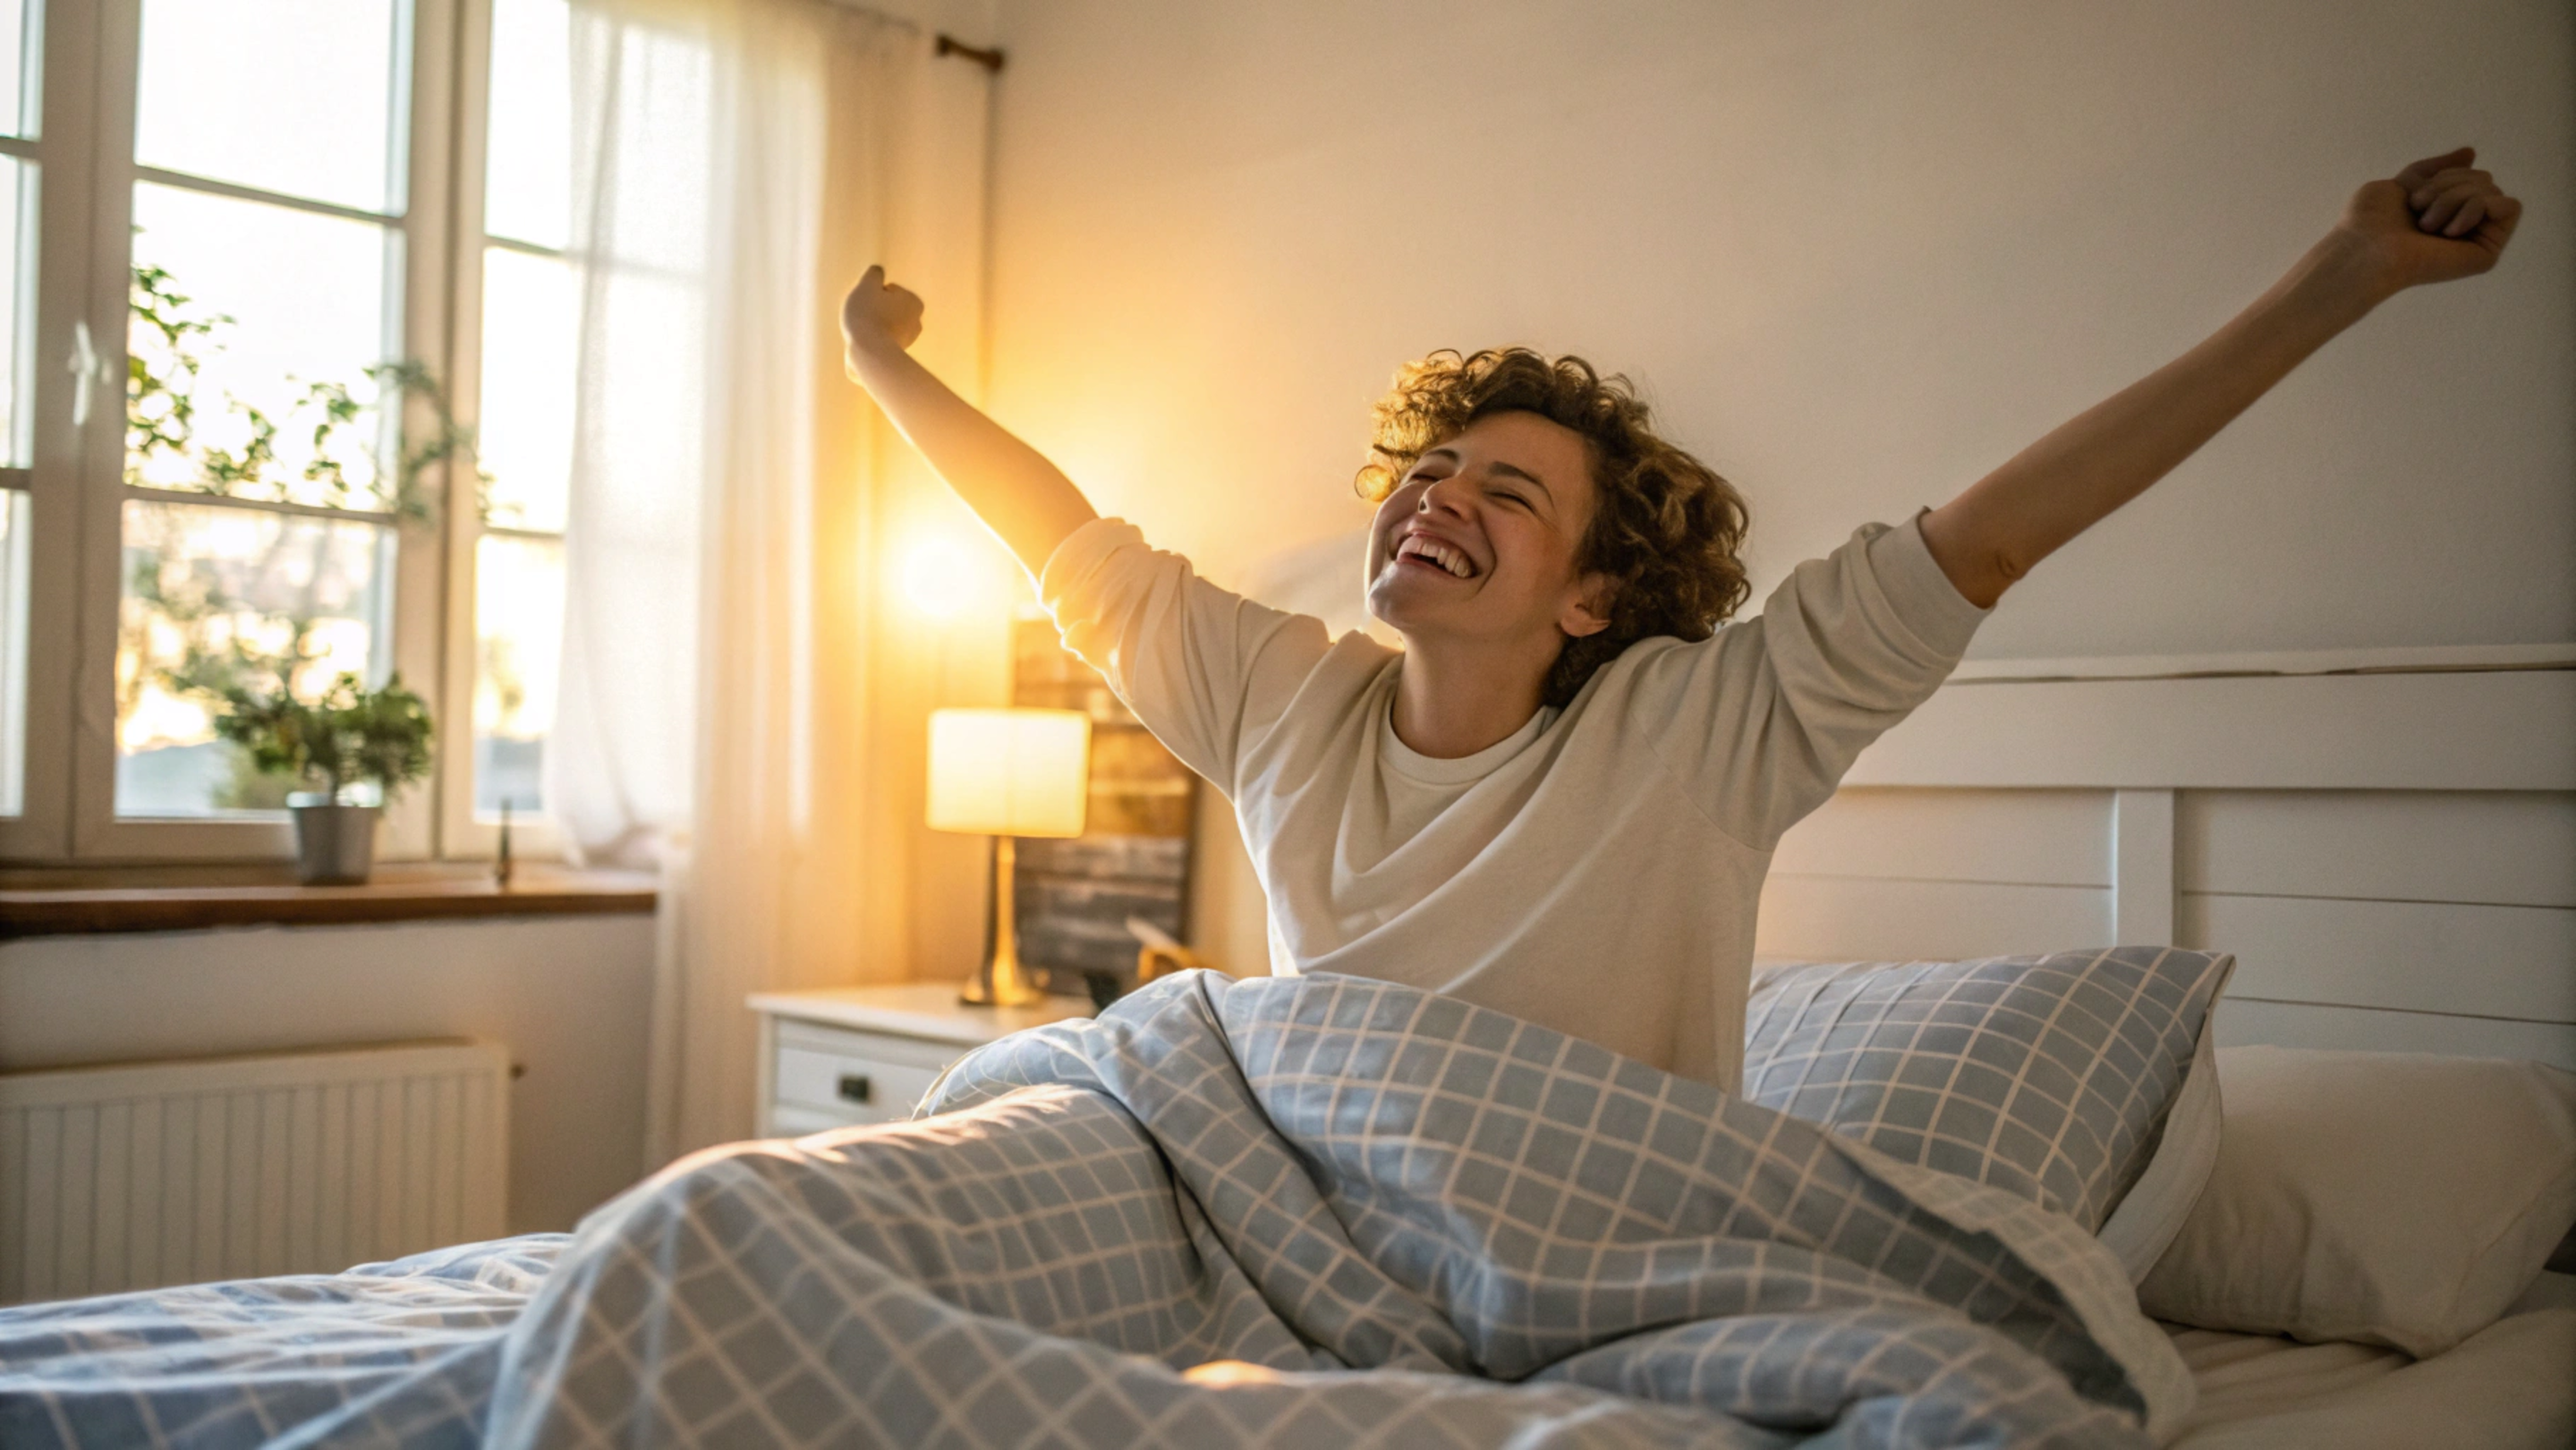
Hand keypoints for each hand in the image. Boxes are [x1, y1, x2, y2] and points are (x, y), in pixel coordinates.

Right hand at [840, 264, 923, 375]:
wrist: (868, 353)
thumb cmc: (868, 315)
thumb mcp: (867, 285)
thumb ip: (874, 274)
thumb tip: (877, 271)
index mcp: (915, 302)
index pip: (887, 290)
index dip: (873, 294)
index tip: (870, 304)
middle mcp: (916, 322)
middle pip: (885, 307)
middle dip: (874, 310)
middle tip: (865, 317)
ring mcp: (908, 341)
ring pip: (881, 324)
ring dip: (871, 325)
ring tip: (863, 332)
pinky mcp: (896, 355)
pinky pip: (879, 341)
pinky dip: (871, 340)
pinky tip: (865, 344)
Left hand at [2332, 147, 2521, 293]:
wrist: (2365, 249)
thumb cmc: (2370, 221)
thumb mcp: (2404, 182)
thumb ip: (2436, 169)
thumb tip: (2471, 153)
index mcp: (2446, 210)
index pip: (2469, 173)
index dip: (2443, 176)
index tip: (2414, 198)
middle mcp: (2463, 225)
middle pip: (2483, 178)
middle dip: (2448, 187)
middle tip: (2419, 213)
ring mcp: (2476, 239)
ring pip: (2492, 190)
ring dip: (2454, 199)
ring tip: (2427, 226)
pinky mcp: (2487, 253)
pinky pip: (2510, 207)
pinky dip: (2480, 207)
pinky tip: (2452, 230)